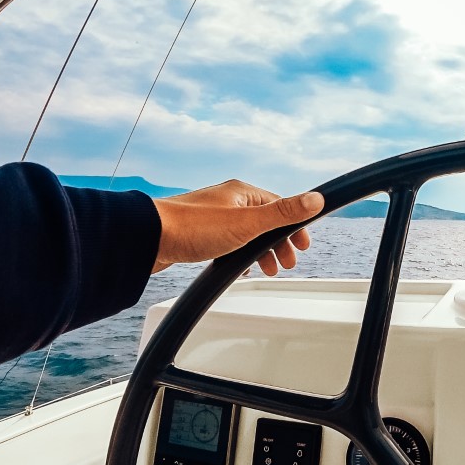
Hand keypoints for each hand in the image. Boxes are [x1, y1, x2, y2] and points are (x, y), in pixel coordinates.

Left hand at [150, 181, 323, 273]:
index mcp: (242, 193)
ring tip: (265, 270)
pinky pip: (227, 243)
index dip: (294, 226)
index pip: (279, 206)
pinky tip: (235, 269)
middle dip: (278, 243)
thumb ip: (283, 213)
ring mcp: (211, 217)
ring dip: (259, 251)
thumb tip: (316, 199)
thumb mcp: (248, 223)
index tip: (303, 245)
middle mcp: (227, 201)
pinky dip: (238, 256)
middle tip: (286, 263)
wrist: (147, 238)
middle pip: (264, 220)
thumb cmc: (193, 228)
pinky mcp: (197, 234)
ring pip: (245, 233)